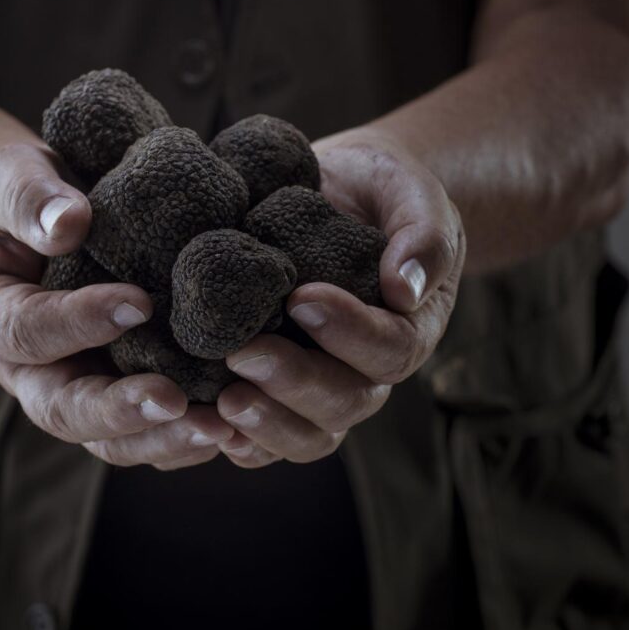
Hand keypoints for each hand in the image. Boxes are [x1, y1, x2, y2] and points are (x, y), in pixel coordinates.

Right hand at [0, 142, 233, 469]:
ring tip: (220, 430)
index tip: (138, 303)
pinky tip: (240, 430)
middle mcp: (29, 372)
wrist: (57, 222)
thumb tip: (70, 224)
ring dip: (163, 440)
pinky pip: (152, 436)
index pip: (28, 331)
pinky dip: (191, 439)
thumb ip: (30, 197)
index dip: (79, 322)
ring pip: (111, 441)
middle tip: (174, 400)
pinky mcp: (122, 401)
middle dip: (118, 412)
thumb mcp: (15, 176)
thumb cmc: (34, 195)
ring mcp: (78, 393)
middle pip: (62, 411)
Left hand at [216, 128, 464, 466]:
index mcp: (408, 328)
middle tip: (244, 353)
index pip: (390, 348)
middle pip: (345, 402)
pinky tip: (205, 421)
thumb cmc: (381, 192)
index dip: (349, 332)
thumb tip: (405, 289)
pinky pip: (265, 435)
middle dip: (295, 382)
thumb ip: (423, 234)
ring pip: (307, 433)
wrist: (338, 192)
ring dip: (266, 423)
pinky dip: (239, 438)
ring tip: (224, 400)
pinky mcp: (278, 389)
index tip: (302, 298)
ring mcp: (322, 385)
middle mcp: (366, 370)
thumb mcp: (412, 194)